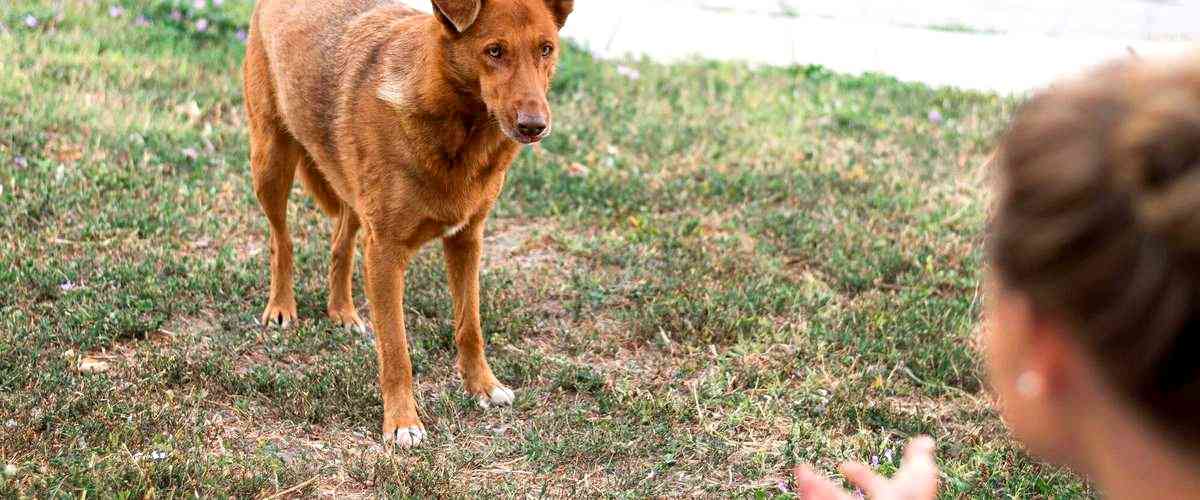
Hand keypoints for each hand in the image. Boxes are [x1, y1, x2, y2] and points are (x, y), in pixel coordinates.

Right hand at [793, 437, 938, 499]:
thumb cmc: (910, 499)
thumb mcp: (917, 478)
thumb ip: (917, 460)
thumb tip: (926, 439)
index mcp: (888, 498)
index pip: (872, 484)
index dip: (859, 473)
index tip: (844, 466)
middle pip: (840, 499)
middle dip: (820, 485)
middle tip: (803, 469)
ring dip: (813, 490)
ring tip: (801, 472)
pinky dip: (812, 495)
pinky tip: (804, 484)